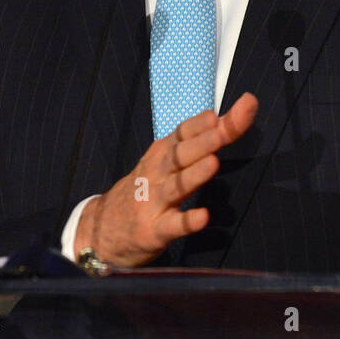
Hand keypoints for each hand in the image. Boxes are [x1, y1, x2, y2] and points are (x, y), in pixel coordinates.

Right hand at [74, 92, 258, 266]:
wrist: (103, 228)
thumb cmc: (145, 188)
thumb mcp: (166, 161)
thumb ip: (198, 142)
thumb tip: (231, 118)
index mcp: (162, 153)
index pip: (184, 132)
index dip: (206, 121)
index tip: (237, 108)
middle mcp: (157, 172)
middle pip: (181, 155)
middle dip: (204, 141)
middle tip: (223, 131)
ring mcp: (154, 201)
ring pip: (177, 186)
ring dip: (195, 174)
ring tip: (213, 163)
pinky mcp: (154, 230)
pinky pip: (173, 225)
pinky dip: (187, 221)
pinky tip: (203, 217)